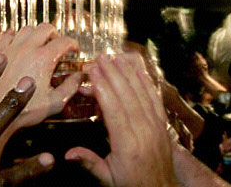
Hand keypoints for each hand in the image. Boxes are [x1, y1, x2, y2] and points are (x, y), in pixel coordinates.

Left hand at [0, 24, 81, 128]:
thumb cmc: (23, 110)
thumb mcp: (54, 102)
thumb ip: (70, 88)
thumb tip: (78, 78)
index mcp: (43, 58)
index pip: (64, 41)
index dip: (73, 44)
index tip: (74, 49)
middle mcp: (27, 49)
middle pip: (45, 28)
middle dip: (56, 34)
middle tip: (58, 44)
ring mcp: (10, 49)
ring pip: (26, 29)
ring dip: (36, 33)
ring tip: (40, 43)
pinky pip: (6, 35)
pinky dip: (15, 35)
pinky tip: (17, 42)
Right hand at [65, 53, 176, 186]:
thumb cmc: (132, 185)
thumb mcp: (107, 179)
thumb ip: (89, 163)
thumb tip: (68, 154)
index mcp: (128, 145)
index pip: (114, 110)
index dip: (103, 88)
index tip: (93, 71)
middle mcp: (145, 132)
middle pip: (128, 96)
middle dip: (114, 73)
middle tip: (102, 56)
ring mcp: (156, 127)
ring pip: (142, 94)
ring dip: (129, 73)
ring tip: (117, 57)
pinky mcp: (163, 125)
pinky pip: (155, 99)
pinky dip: (147, 82)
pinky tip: (140, 70)